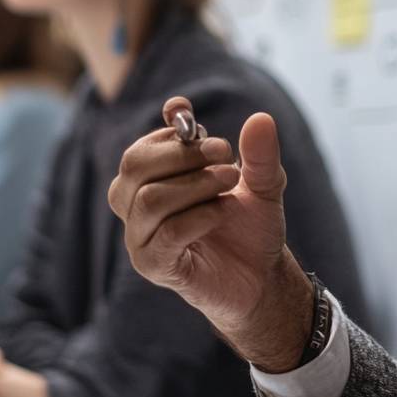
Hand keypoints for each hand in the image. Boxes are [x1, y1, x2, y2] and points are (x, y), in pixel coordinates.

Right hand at [109, 96, 313, 371]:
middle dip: (182, 153)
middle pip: (134, 165)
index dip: (167, 130)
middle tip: (225, 153)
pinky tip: (223, 212)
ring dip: (195, 184)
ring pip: (148, 198)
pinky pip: (165, 234)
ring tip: (231, 181)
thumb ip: (258, 153)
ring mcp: (142, 239)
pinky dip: (198, 216)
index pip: (140, 149)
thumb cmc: (251, 227)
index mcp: (152, 183)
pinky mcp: (155, 266)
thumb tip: (260, 119)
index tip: (192, 117)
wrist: (262, 279)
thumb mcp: (262, 183)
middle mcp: (137, 208)